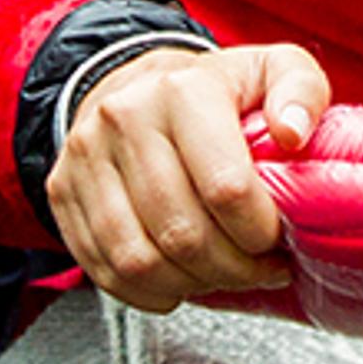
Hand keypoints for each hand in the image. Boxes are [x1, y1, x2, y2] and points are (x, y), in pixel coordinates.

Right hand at [51, 41, 317, 310]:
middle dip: (232, 268)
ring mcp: (86, 157)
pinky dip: (147, 292)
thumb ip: (301, 92)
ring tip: (220, 275)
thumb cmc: (215, 90)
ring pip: (139, 259)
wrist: (135, 83)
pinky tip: (179, 281)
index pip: (225, 187)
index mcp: (182, 90)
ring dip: (190, 285)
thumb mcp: (273, 71)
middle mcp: (124, 118)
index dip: (259, 231)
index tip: (278, 238)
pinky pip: (102, 269)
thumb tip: (294, 135)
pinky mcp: (62, 190)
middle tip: (258, 268)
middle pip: (181, 232)